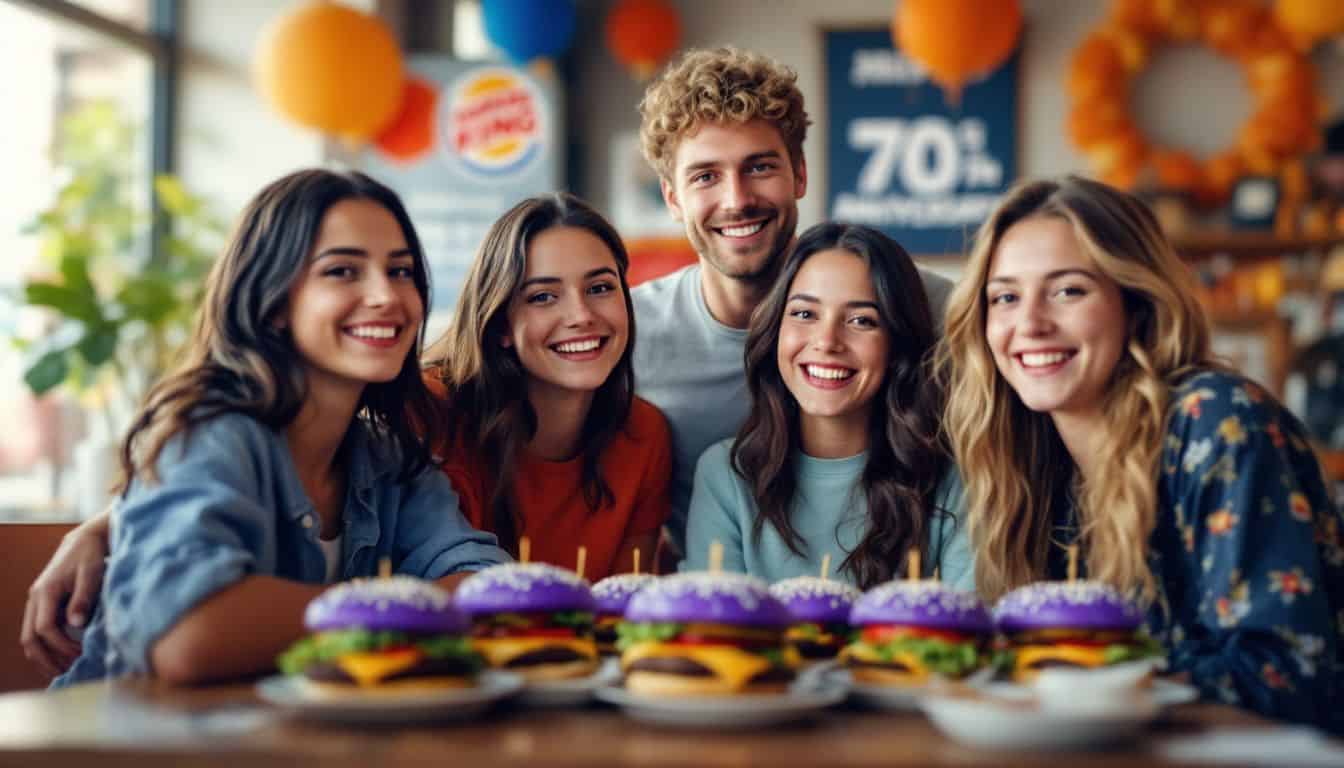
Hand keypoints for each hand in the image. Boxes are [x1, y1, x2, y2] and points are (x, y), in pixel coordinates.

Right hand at [21, 515, 110, 675]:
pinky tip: (61, 658)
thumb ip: (84, 597)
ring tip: (63, 672)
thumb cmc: (91, 555)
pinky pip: (38, 631)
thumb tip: (76, 624)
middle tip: (67, 674)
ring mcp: (37, 602)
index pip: (45, 628)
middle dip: (46, 659)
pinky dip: (46, 647)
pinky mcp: (44, 605)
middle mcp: (36, 598)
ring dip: (43, 657)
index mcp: (45, 591)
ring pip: (30, 637)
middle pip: (30, 638)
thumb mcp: (92, 573)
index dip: (61, 645)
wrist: (85, 540)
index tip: (81, 654)